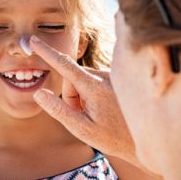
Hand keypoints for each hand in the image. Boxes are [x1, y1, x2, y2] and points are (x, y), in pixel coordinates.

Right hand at [29, 36, 137, 166]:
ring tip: (97, 116)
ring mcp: (112, 76)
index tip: (33, 40)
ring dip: (82, 97)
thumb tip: (39, 93)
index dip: (46, 52)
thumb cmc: (113, 138)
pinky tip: (106, 110)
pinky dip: (92, 95)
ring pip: (82, 81)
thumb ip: (59, 110)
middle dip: (71, 97)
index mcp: (94, 86)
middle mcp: (105, 76)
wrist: (147, 138)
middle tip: (83, 117)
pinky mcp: (116, 79)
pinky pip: (94, 82)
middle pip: (72, 79)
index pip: (64, 65)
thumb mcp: (81, 129)